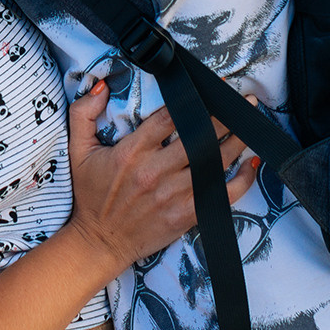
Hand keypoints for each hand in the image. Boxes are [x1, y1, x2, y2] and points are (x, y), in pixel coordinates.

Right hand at [61, 80, 260, 273]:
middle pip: (200, 137)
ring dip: (237, 141)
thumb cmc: (92, 195)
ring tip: (251, 125)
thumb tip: (100, 87)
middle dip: (225, 117)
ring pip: (215, 162)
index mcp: (131, 152)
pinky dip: (241, 179)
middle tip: (244, 101)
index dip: (194, 100)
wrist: (99, 242)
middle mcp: (155, 172)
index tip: (212, 88)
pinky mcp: (185, 215)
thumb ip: (83, 114)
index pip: (170, 118)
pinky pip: (222, 194)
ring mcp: (173, 195)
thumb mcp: (78, 151)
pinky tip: (251, 164)